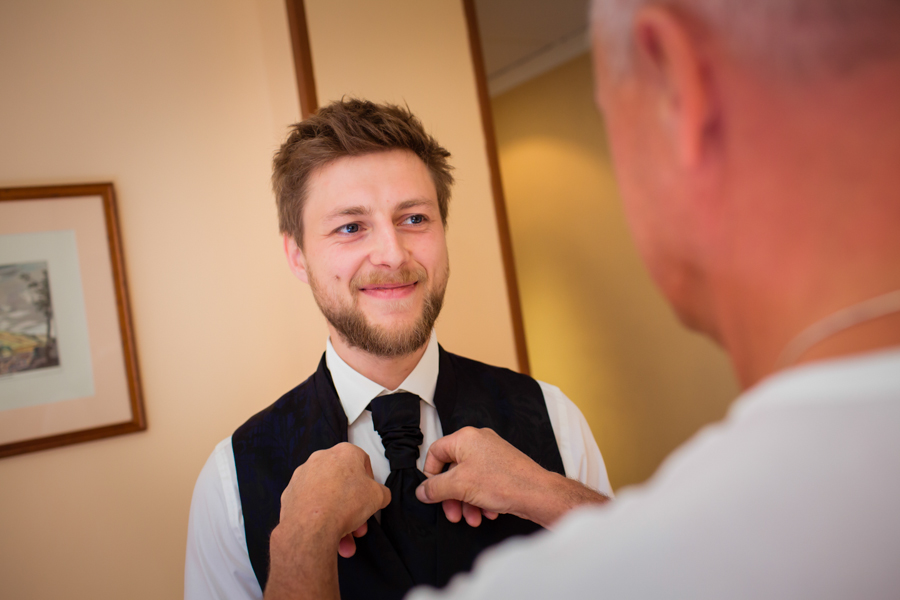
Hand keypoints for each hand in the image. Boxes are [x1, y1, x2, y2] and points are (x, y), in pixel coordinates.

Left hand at [265, 444, 389, 599]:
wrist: (311, 526)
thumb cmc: (346, 504)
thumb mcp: (378, 497)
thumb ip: (382, 492)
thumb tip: (379, 496)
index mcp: (344, 452)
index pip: (362, 462)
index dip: (369, 482)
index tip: (369, 498)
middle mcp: (321, 458)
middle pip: (343, 483)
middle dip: (353, 507)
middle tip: (359, 526)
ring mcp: (302, 475)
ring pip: (326, 496)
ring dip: (338, 518)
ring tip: (345, 542)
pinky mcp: (290, 492)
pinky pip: (310, 504)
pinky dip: (319, 518)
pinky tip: (327, 536)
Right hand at [416, 427, 607, 528]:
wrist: (537, 493)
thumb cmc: (504, 482)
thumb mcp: (459, 486)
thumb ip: (435, 488)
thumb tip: (422, 490)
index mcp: (465, 438)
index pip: (436, 452)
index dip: (430, 474)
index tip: (431, 492)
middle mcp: (479, 442)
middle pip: (453, 470)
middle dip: (452, 496)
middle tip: (452, 513)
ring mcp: (492, 454)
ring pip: (468, 480)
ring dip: (467, 502)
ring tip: (473, 519)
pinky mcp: (503, 467)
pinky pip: (483, 483)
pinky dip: (481, 499)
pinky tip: (488, 513)